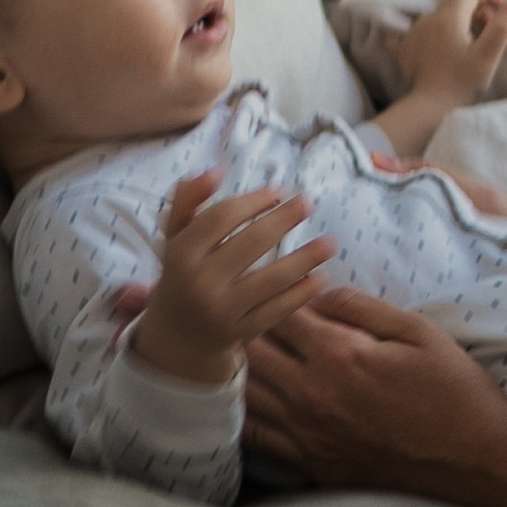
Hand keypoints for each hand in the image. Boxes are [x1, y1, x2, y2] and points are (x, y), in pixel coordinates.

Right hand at [130, 171, 332, 386]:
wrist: (178, 334)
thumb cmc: (184, 272)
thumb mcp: (176, 238)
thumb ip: (188, 200)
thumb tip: (216, 171)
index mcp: (180, 254)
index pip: (221, 218)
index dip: (252, 200)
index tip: (279, 190)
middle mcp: (198, 283)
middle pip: (250, 243)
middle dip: (284, 220)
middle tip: (310, 202)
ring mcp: (220, 311)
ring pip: (270, 280)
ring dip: (305, 259)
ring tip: (331, 242)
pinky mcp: (240, 333)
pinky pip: (276, 311)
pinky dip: (300, 295)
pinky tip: (320, 278)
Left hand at [242, 289, 506, 490]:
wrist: (474, 461)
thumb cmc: (454, 390)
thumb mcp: (418, 331)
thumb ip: (360, 306)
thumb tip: (317, 291)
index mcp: (339, 356)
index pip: (278, 312)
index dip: (270, 291)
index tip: (271, 280)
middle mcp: (313, 396)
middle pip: (249, 351)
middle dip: (244, 325)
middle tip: (245, 310)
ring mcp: (308, 435)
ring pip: (245, 394)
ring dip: (237, 367)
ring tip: (237, 347)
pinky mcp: (311, 464)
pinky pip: (256, 438)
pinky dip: (242, 413)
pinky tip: (245, 397)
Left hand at [388, 0, 506, 106]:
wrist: (427, 109)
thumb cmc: (460, 84)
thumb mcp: (487, 56)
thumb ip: (503, 27)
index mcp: (449, 17)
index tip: (502, 5)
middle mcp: (429, 19)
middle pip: (456, 1)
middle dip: (477, 8)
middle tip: (491, 27)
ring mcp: (414, 32)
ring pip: (441, 15)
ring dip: (460, 21)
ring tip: (472, 42)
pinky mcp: (404, 48)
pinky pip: (417, 29)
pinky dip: (433, 30)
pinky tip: (438, 42)